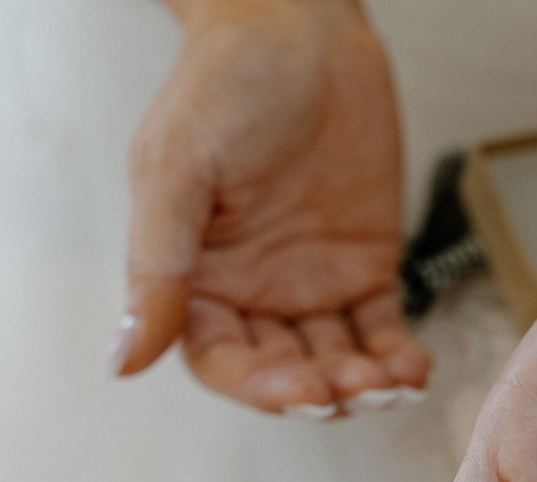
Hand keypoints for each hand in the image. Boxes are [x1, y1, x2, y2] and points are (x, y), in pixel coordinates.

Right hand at [108, 0, 427, 414]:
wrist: (299, 27)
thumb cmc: (224, 84)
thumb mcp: (175, 169)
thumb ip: (158, 266)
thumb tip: (122, 360)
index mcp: (198, 279)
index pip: (222, 362)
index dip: (261, 388)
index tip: (304, 390)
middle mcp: (253, 292)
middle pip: (285, 372)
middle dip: (323, 391)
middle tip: (356, 389)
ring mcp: (312, 283)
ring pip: (338, 361)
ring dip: (365, 383)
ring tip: (392, 382)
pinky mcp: (366, 266)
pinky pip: (383, 328)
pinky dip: (399, 356)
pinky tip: (415, 369)